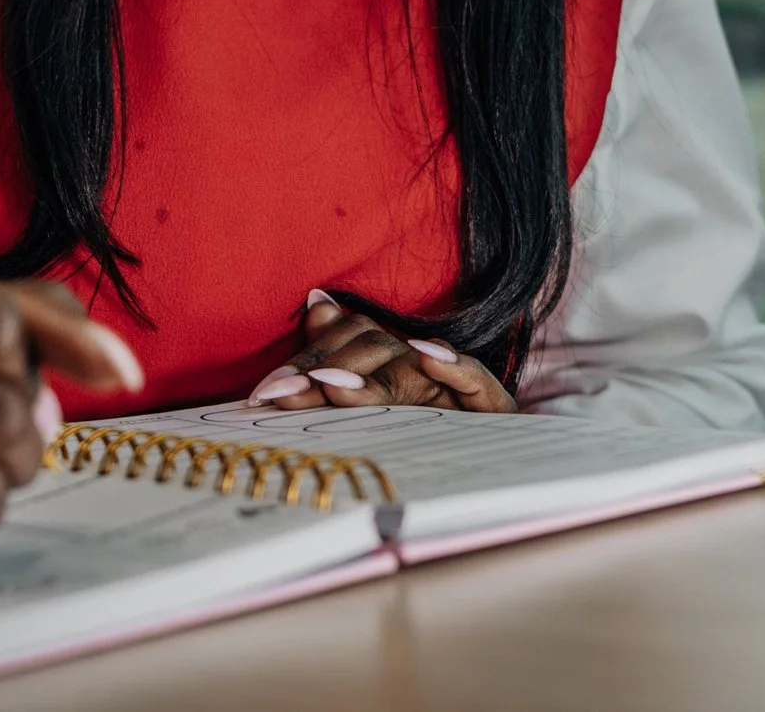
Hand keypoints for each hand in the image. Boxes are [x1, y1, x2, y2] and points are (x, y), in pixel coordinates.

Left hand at [243, 291, 514, 413]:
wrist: (501, 464)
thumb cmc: (432, 433)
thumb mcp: (384, 401)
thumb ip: (342, 356)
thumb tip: (315, 300)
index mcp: (390, 363)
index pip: (343, 347)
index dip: (303, 364)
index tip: (262, 391)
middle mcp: (421, 365)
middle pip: (366, 355)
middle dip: (318, 375)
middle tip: (278, 395)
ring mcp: (456, 386)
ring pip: (405, 371)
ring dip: (367, 379)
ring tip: (329, 385)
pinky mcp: (495, 407)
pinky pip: (476, 380)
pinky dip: (453, 366)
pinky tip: (424, 355)